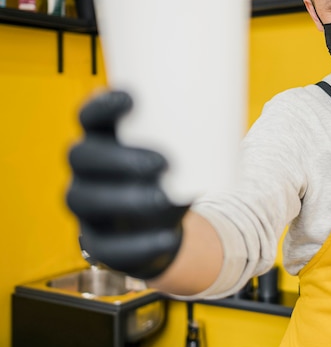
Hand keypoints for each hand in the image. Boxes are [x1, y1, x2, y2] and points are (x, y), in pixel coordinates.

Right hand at [66, 91, 188, 279]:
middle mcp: (85, 171)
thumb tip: (233, 111)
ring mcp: (86, 208)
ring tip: (163, 199)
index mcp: (102, 140)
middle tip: (163, 162)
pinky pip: (107, 248)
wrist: (161, 228)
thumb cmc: (171, 179)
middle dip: (119, 158)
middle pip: (81, 156)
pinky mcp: (97, 243)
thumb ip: (196, 135)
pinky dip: (139, 244)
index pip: (88, 117)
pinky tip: (167, 238)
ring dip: (124, 198)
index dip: (102, 106)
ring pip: (86, 200)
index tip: (132, 98)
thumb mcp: (180, 154)